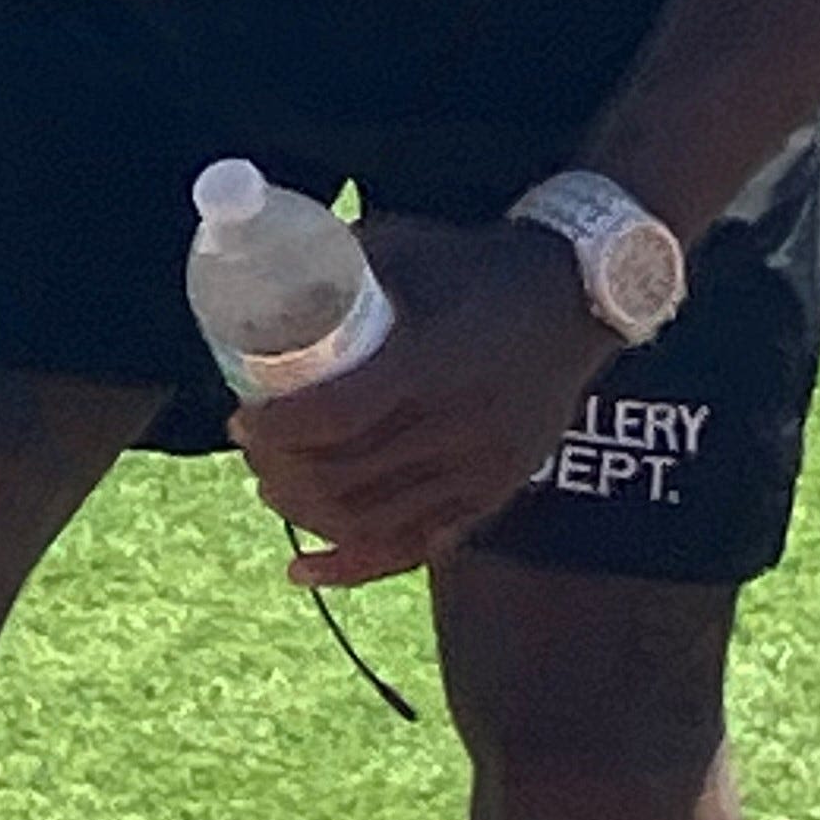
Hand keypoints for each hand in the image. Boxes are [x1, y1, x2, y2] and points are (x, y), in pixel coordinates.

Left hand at [232, 216, 620, 588]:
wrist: (577, 297)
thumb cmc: (475, 265)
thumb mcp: (405, 248)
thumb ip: (338, 269)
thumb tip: (256, 275)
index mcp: (434, 363)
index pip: (335, 416)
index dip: (276, 428)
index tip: (241, 418)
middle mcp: (462, 426)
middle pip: (344, 476)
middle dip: (280, 470)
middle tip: (251, 450)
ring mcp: (484, 469)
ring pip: (372, 520)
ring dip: (307, 512)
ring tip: (272, 488)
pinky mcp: (495, 494)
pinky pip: (415, 546)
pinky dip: (354, 563)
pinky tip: (306, 570)